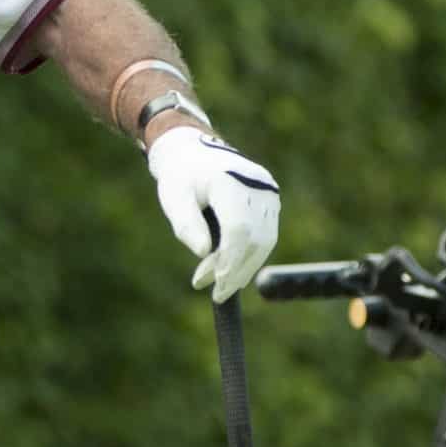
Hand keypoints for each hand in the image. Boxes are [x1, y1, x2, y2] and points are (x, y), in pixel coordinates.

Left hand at [146, 125, 280, 300]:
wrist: (196, 153)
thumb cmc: (182, 178)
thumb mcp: (174, 198)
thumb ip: (186, 224)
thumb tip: (204, 253)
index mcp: (229, 180)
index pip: (237, 228)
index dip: (229, 259)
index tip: (215, 283)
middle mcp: (256, 184)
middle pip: (255, 238)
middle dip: (236, 270)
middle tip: (216, 294)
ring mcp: (268, 191)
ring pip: (265, 240)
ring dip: (246, 268)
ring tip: (223, 288)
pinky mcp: (271, 200)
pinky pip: (267, 234)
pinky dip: (252, 256)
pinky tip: (235, 273)